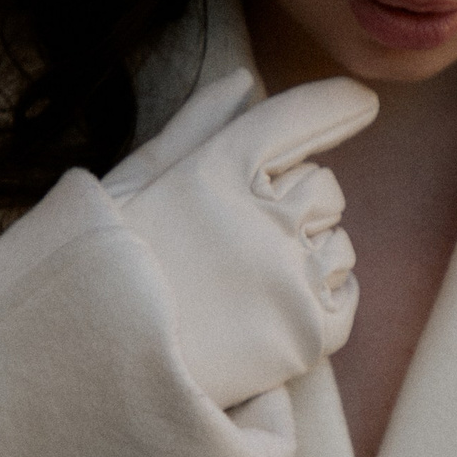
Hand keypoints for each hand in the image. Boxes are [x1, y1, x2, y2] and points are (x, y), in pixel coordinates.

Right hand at [104, 70, 378, 407]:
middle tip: (246, 242)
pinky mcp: (306, 336)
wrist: (93, 377)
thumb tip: (245, 78)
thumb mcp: (132, 186)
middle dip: (299, 203)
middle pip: (324, 184)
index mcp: (213, 172)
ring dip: (310, 253)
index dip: (335, 105)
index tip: (363, 103)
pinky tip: (279, 308)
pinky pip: (347, 295)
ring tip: (251, 284)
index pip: (295, 118)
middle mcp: (260, 218)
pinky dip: (325, 296)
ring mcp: (288, 278)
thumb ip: (193, 126)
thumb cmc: (103, 275)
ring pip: (341, 241)